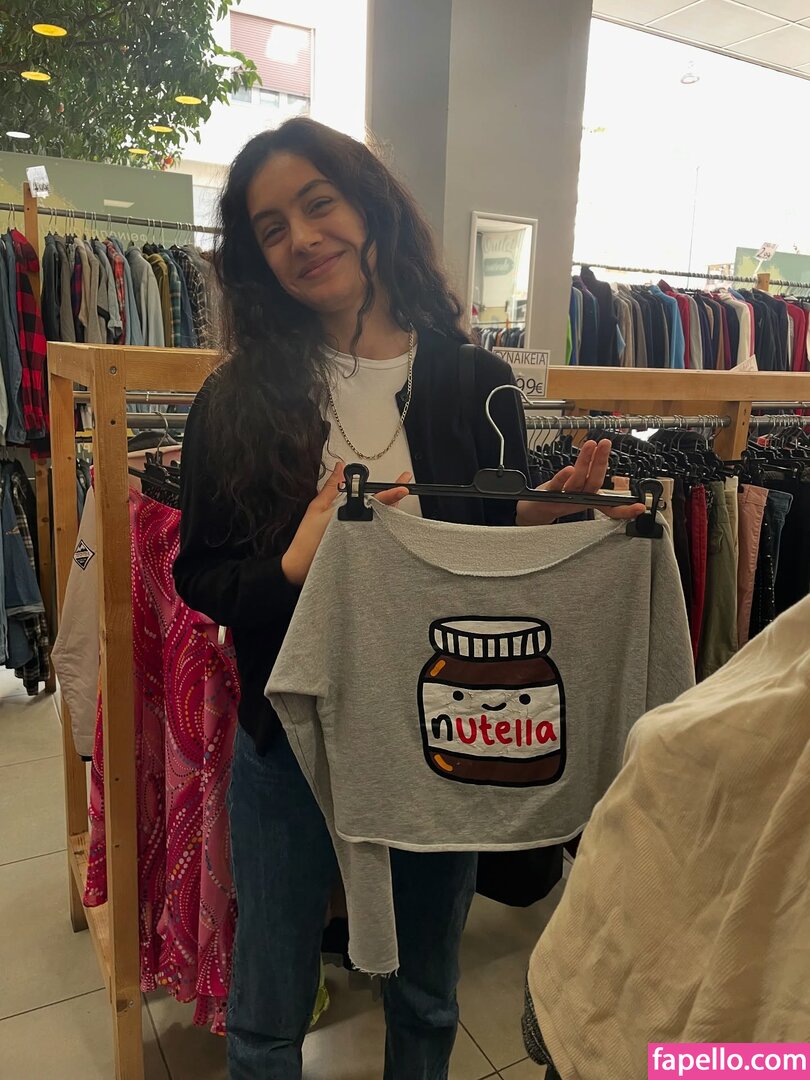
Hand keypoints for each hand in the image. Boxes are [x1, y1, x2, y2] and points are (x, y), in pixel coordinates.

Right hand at [281, 465, 412, 584]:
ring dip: (389, 511)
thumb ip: (331, 486)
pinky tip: (379, 519)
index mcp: (350, 515)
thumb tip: (340, 468)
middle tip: (401, 486)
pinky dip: (381, 525)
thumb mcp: (317, 506)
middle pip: (385, 512)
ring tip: (392, 499)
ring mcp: (363, 540)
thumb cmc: (307, 538)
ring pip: (384, 524)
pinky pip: (377, 536)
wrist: (301, 566)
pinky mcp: (361, 549)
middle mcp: (360, 528)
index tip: (403, 486)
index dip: (392, 493)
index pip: (376, 501)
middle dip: (394, 499)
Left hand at [517, 440, 645, 525]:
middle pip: (594, 482)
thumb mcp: (579, 490)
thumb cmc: (558, 497)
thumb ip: (591, 476)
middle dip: (602, 462)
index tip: (639, 508)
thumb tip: (602, 456)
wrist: (534, 512)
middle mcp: (579, 500)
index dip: (625, 509)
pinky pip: (557, 486)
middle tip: (607, 444)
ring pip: (578, 481)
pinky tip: (569, 467)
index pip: (610, 505)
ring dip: (585, 462)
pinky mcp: (548, 496)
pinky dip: (563, 477)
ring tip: (591, 445)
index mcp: (589, 499)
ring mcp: (563, 499)